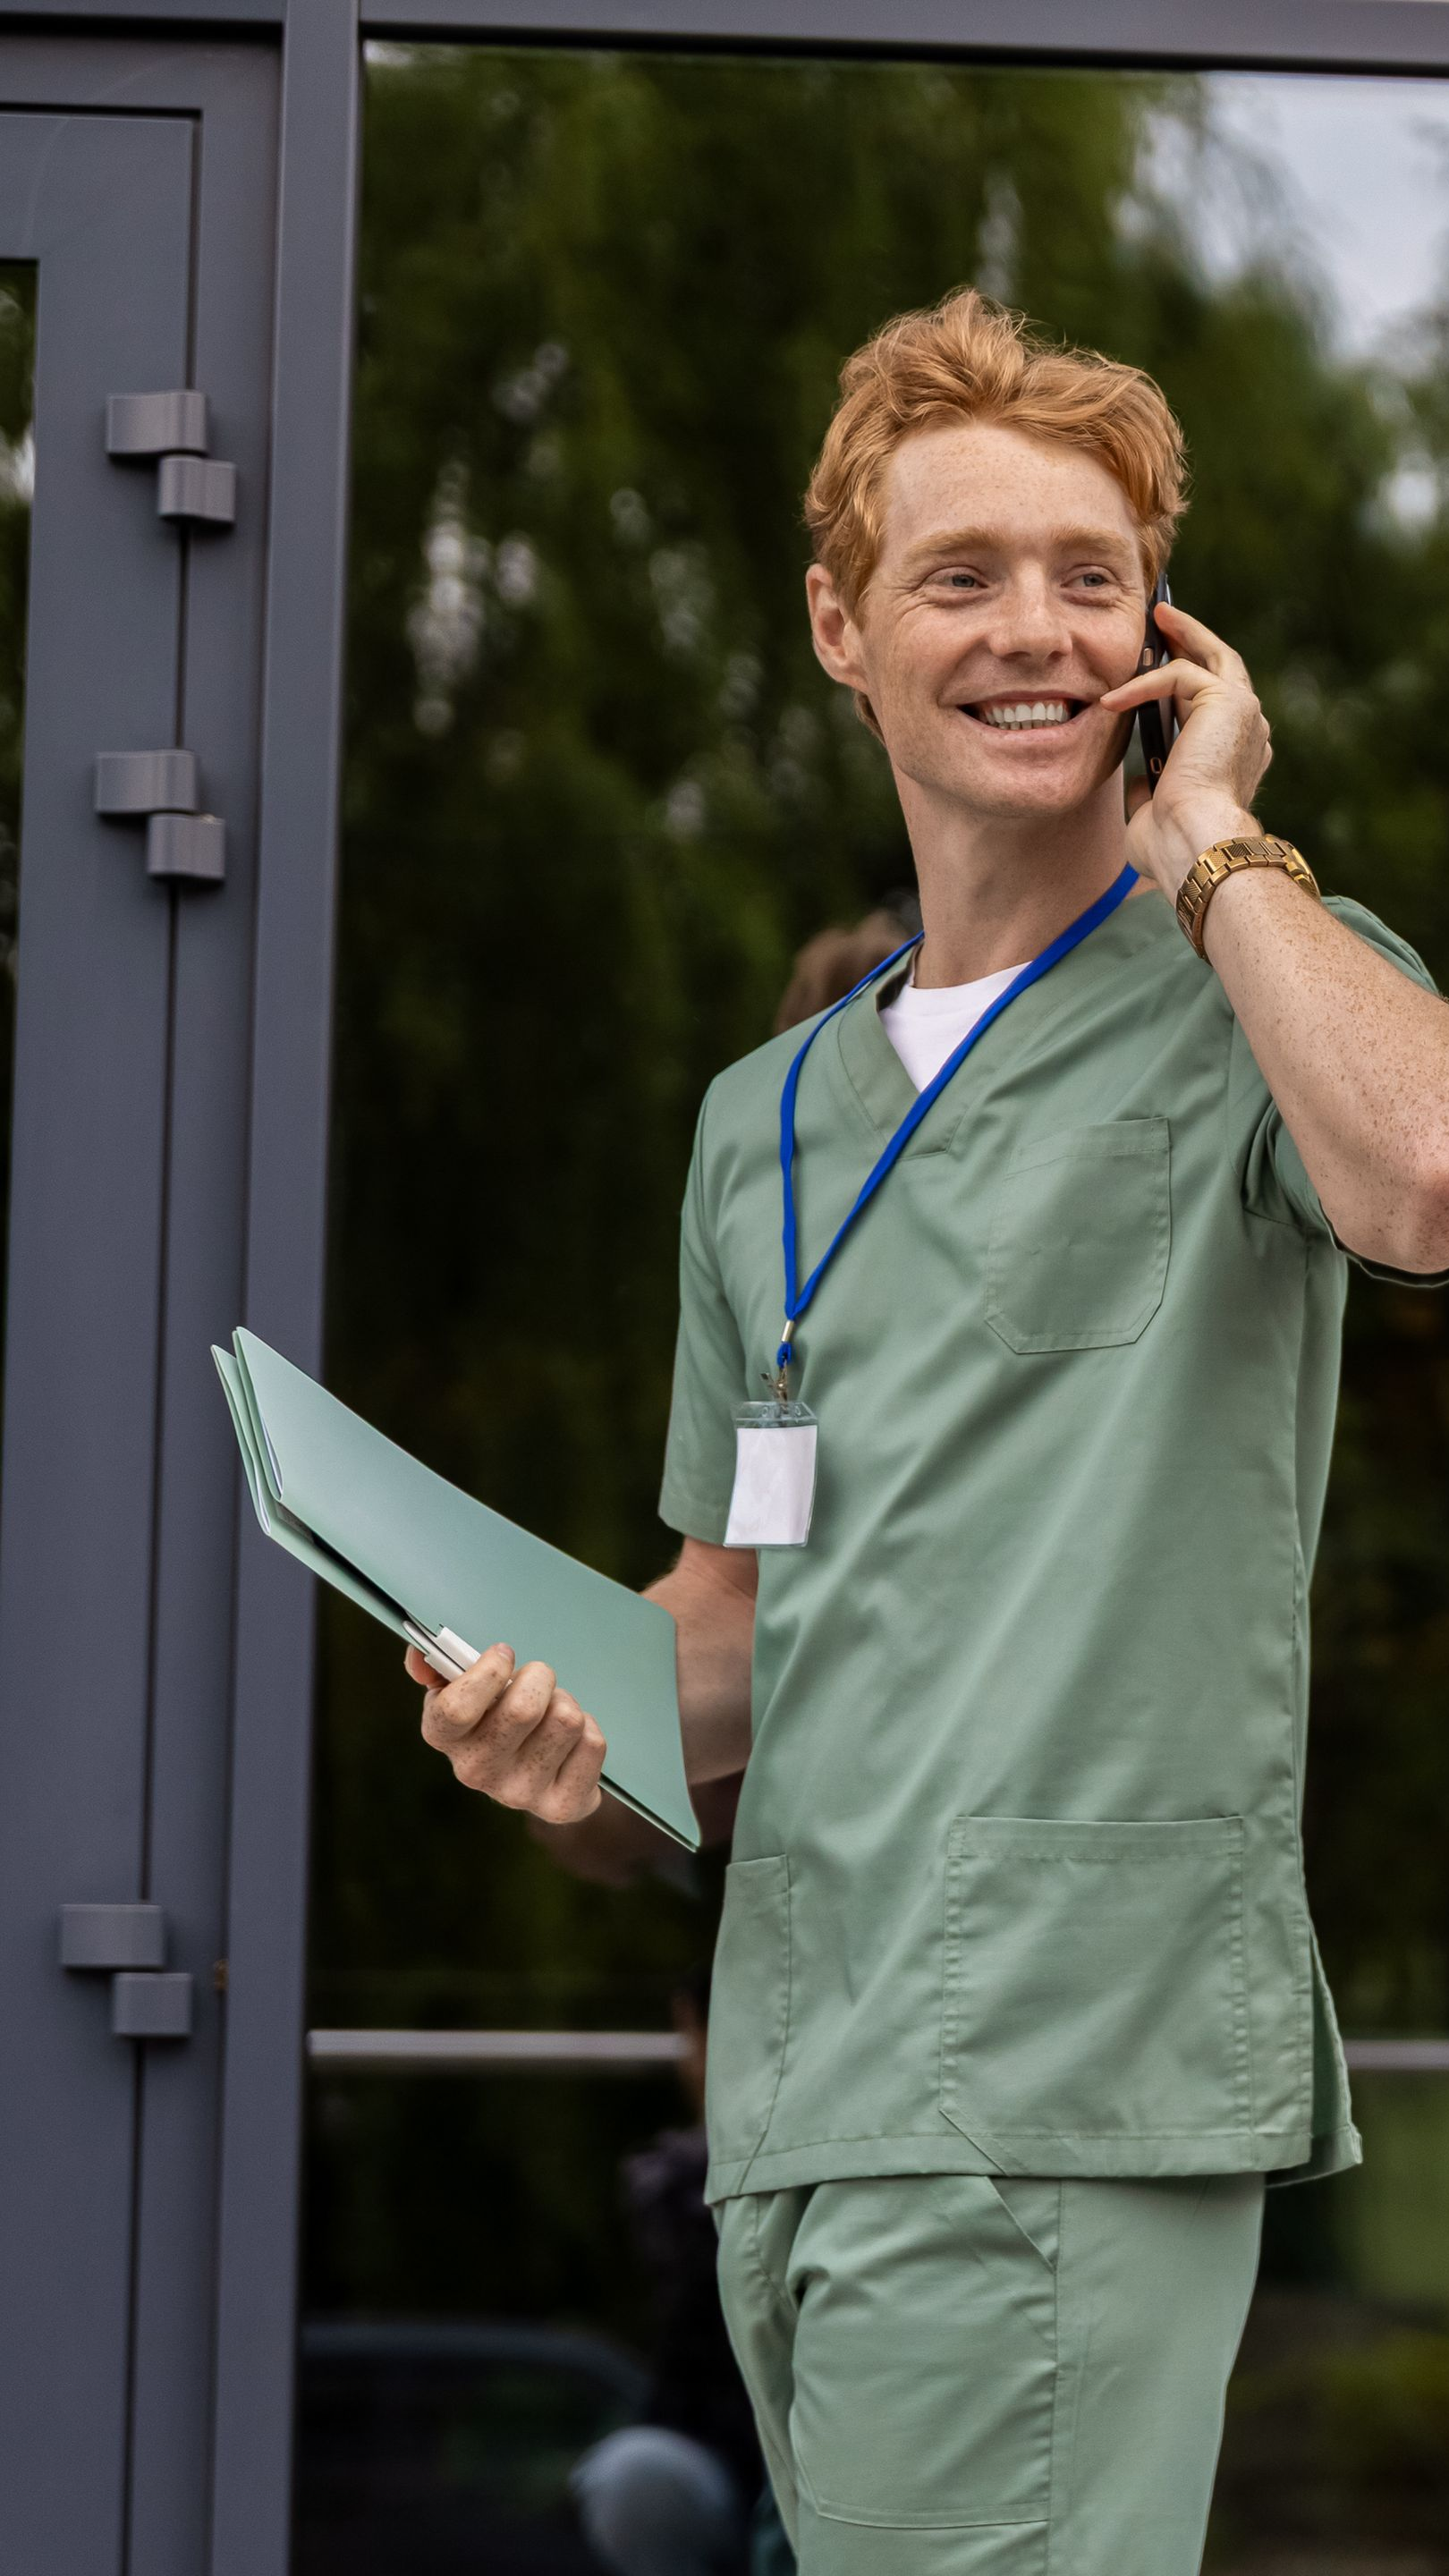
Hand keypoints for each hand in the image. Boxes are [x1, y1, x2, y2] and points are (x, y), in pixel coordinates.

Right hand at [406, 1639, 605, 1821]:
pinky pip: (591, 1744)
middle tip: (538, 1683)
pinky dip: (589, 1728)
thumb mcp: (462, 1687)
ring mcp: (518, 1793)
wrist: (534, 1770)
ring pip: (565, 1720)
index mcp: (445, 1738)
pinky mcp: (561, 1806)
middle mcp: (476, 1771)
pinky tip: (570, 1740)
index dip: (489, 1673)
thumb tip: (420, 1656)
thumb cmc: (495, 1716)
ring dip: (566, 1702)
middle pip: (523, 1710)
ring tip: (552, 1713)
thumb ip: (439, 1664)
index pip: (456, 1708)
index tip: (504, 1655)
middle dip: (540, 1678)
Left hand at [1100, 601, 1270, 898]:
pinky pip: (1180, 675)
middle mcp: (1250, 731)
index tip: (1164, 663)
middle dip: (1195, 639)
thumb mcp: (1158, 810)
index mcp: (1237, 756)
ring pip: (1213, 659)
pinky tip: (1113, 698)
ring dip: (1183, 634)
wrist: (1193, 841)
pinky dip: (1143, 683)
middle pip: (1225, 668)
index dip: (1190, 681)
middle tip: (1166, 618)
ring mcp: (1246, 714)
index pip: (1217, 705)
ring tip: (1156, 617)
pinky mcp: (1230, 702)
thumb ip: (1154, 787)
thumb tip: (1139, 777)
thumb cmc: (1173, 841)